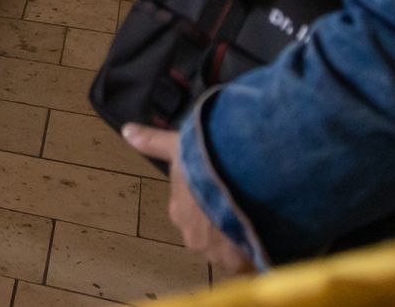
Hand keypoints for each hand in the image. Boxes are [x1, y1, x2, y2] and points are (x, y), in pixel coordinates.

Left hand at [124, 126, 256, 276]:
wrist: (241, 183)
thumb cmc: (206, 164)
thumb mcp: (179, 147)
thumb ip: (154, 143)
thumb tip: (127, 131)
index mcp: (180, 211)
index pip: (191, 212)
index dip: (207, 202)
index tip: (223, 192)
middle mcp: (193, 237)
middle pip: (210, 234)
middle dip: (223, 224)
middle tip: (244, 206)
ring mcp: (217, 253)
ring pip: (230, 248)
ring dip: (241, 238)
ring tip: (259, 220)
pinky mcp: (241, 264)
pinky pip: (250, 261)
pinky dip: (258, 252)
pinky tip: (267, 236)